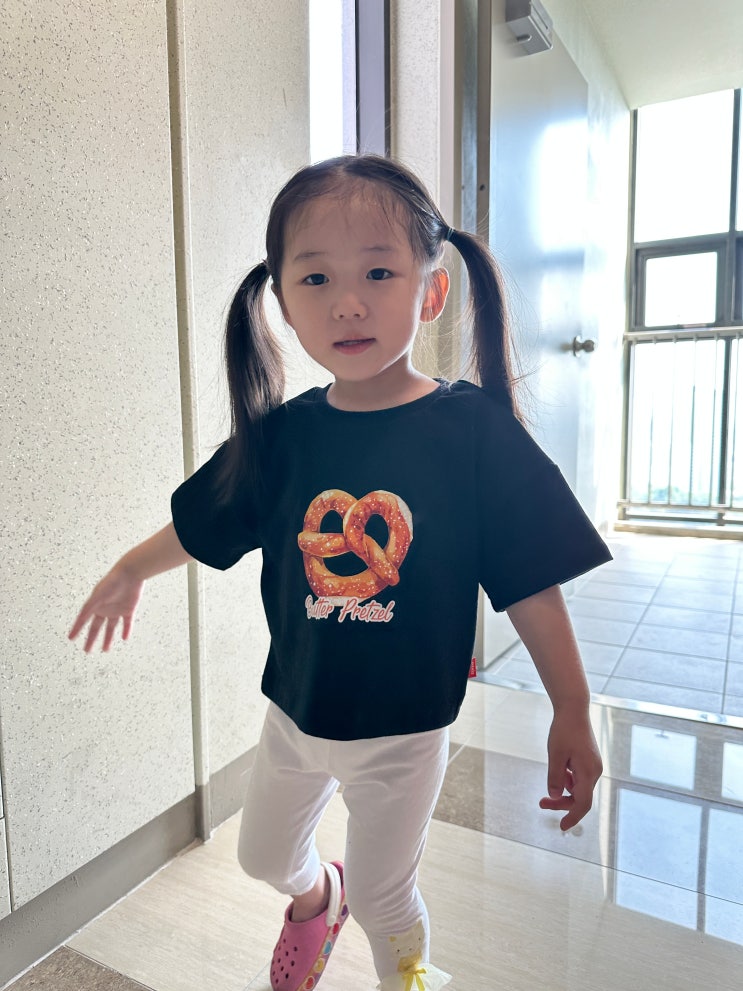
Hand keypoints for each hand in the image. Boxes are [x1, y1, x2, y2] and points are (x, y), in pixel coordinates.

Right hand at [68, 564, 143, 652]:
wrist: (130, 573)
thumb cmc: (112, 581)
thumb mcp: (97, 596)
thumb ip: (89, 608)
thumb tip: (79, 619)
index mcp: (95, 605)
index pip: (84, 621)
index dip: (77, 629)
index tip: (70, 638)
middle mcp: (105, 609)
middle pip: (96, 628)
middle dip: (91, 639)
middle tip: (87, 650)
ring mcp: (117, 610)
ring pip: (111, 628)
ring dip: (108, 639)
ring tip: (105, 649)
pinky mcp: (129, 609)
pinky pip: (127, 623)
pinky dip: (126, 630)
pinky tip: (124, 638)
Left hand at [539, 707, 602, 830]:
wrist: (573, 709)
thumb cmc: (564, 730)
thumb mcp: (555, 754)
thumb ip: (555, 777)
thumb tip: (554, 796)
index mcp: (588, 772)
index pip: (582, 803)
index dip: (572, 817)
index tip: (561, 827)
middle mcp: (594, 771)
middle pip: (579, 797)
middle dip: (561, 803)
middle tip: (541, 803)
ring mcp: (593, 766)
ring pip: (578, 788)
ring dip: (563, 792)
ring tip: (545, 791)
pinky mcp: (589, 761)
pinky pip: (578, 778)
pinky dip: (567, 781)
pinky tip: (558, 773)